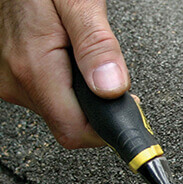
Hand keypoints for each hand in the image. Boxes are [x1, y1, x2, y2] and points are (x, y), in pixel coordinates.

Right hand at [0, 0, 128, 147]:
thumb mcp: (80, 4)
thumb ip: (97, 47)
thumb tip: (112, 88)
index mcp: (34, 67)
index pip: (75, 131)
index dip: (107, 129)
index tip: (128, 115)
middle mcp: (17, 78)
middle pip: (70, 124)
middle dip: (99, 109)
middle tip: (114, 80)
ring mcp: (12, 78)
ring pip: (61, 111)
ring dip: (84, 96)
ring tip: (88, 61)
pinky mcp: (14, 74)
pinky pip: (50, 95)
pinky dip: (70, 86)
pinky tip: (73, 62)